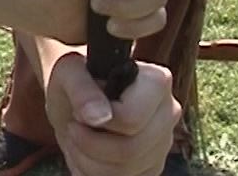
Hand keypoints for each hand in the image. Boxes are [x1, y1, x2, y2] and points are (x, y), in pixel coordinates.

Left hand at [43, 52, 180, 175]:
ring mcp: (163, 142)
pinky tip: (89, 154)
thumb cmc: (75, 81)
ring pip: (125, 171)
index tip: (82, 111)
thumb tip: (99, 117)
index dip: (100, 122)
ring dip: (88, 160)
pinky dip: (95, 174)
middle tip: (74, 126)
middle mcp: (169, 112)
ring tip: (78, 139)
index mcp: (156, 82)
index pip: (132, 119)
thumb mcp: (69, 73)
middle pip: (130, 149)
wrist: (75, 103)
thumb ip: (82, 89)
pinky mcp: (153, 166)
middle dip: (89, 144)